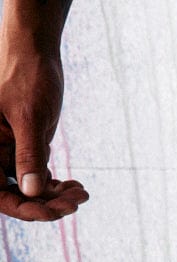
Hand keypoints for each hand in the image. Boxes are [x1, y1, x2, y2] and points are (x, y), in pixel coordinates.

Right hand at [0, 40, 87, 221]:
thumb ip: (28, 154)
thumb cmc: (27, 75)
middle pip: (16, 195)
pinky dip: (57, 185)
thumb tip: (31, 192)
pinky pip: (37, 175)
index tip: (54, 212)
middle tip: (77, 201)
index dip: (24, 209)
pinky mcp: (25, 146)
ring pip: (30, 188)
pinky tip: (77, 186)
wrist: (35, 49)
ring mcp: (9, 151)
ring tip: (81, 194)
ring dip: (56, 197)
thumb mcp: (30, 116)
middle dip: (47, 203)